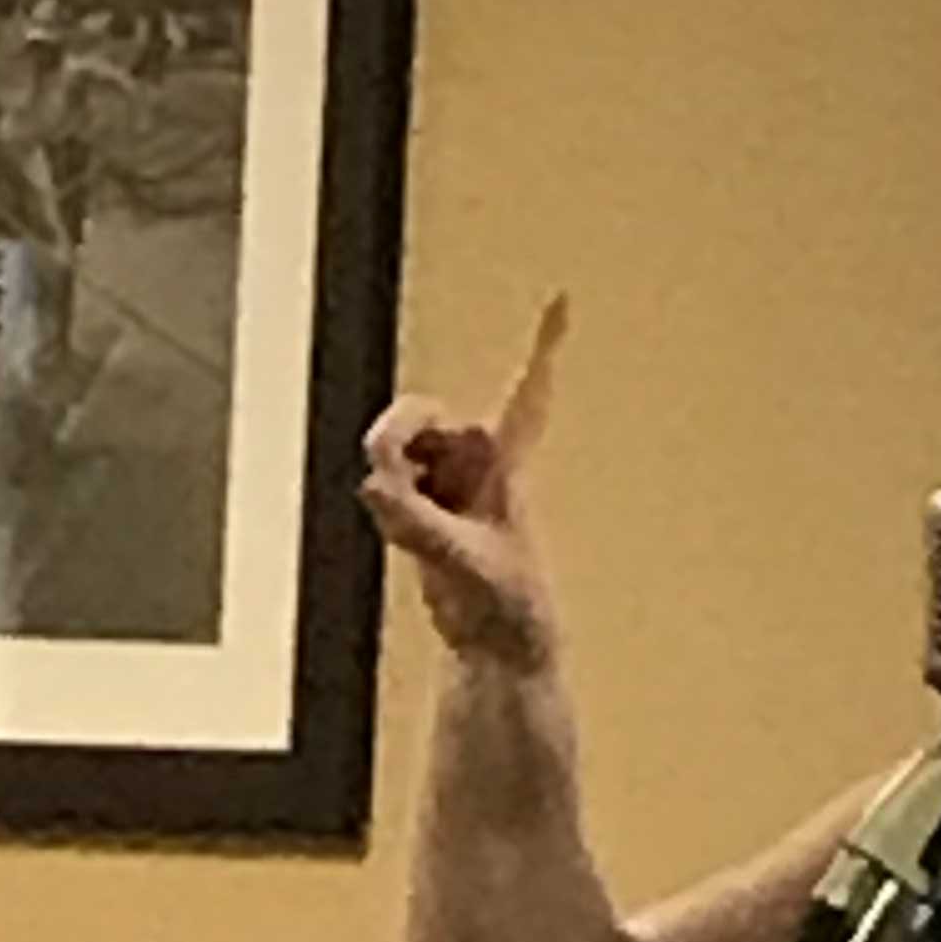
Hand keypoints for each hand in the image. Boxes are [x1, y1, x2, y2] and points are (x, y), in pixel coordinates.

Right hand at [358, 294, 568, 669]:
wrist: (497, 646)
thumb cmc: (507, 605)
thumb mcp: (463, 563)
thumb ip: (417, 523)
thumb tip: (375, 485)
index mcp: (507, 463)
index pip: (528, 394)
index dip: (545, 343)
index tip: (565, 295)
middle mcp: (477, 461)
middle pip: (418, 415)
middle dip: (394, 437)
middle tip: (380, 469)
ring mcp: (447, 481)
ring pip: (394, 451)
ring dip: (389, 481)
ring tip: (410, 528)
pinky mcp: (422, 504)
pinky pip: (385, 481)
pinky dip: (385, 503)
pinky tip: (404, 536)